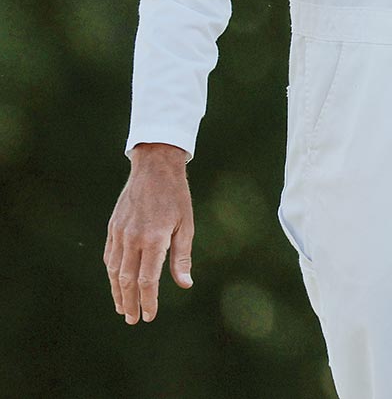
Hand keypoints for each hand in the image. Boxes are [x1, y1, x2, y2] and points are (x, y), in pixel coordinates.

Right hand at [104, 143, 193, 323]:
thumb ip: (182, 257)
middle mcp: (133, 238)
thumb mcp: (185, 225)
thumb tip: (185, 284)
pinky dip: (112, 273)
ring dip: (117, 292)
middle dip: (130, 303)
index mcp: (154, 239)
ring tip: (122, 308)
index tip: (149, 316)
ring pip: (114, 271)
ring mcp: (119, 233)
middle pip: (127, 280)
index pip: (147, 280)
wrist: (155, 168)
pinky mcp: (112, 227)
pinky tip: (116, 283)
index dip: (148, 301)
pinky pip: (109, 256)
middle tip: (133, 320)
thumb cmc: (176, 197)